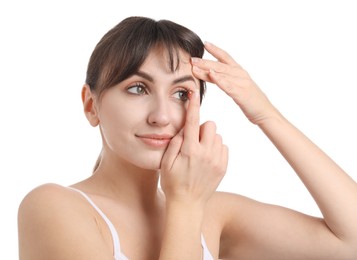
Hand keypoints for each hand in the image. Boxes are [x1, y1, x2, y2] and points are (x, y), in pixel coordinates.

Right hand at [160, 88, 227, 206]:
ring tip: (200, 152)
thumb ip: (175, 142)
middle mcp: (206, 153)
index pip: (192, 121)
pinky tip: (207, 159)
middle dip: (201, 128)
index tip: (194, 92)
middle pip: (210, 125)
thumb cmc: (172, 182)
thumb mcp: (166, 162)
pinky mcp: (224, 166)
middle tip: (193, 141)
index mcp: (190, 150)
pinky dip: (216, 148)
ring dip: (209, 139)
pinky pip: (223, 146)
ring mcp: (217, 160)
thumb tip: (185, 128)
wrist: (188, 204)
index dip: (193, 105)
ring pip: (218, 136)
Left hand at [192, 42, 278, 124]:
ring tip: (195, 65)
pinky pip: (228, 85)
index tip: (205, 43)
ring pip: (222, 73)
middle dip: (205, 61)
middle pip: (220, 64)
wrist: (266, 113)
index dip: (215, 50)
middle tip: (191, 58)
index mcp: (239, 72)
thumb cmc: (251, 102)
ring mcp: (241, 83)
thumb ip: (224, 81)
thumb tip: (212, 75)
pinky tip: (211, 74)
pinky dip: (219, 79)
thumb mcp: (236, 88)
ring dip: (207, 68)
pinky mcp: (241, 93)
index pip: (226, 57)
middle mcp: (240, 74)